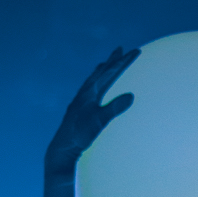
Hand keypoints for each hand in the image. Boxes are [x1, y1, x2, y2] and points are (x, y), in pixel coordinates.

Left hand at [44, 47, 139, 176]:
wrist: (62, 148)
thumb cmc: (80, 135)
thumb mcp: (99, 122)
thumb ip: (114, 108)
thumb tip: (130, 96)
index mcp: (89, 92)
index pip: (110, 72)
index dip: (123, 61)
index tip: (135, 52)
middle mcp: (84, 93)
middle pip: (101, 72)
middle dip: (112, 60)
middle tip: (121, 48)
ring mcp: (81, 101)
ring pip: (94, 80)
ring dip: (102, 70)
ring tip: (106, 64)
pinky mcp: (79, 109)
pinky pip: (90, 90)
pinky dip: (95, 84)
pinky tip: (95, 89)